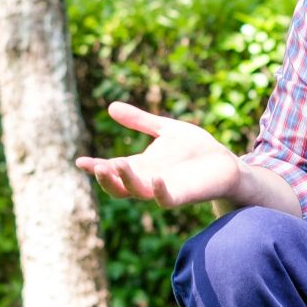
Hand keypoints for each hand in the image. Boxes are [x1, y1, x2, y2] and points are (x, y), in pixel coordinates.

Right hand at [75, 102, 245, 208]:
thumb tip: (111, 106)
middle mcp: (149, 181)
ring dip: (126, 181)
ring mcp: (165, 190)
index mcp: (141, 167)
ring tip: (116, 163)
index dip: (95, 167)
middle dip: (105, 178)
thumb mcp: (165, 129)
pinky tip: (157, 179)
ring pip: (138, 193)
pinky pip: (167, 200)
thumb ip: (140, 121)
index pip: (112, 170)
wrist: (227, 164)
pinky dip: (160, 192)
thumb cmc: (197, 149)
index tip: (79, 161)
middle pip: (118, 187)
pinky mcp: (183, 195)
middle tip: (97, 165)